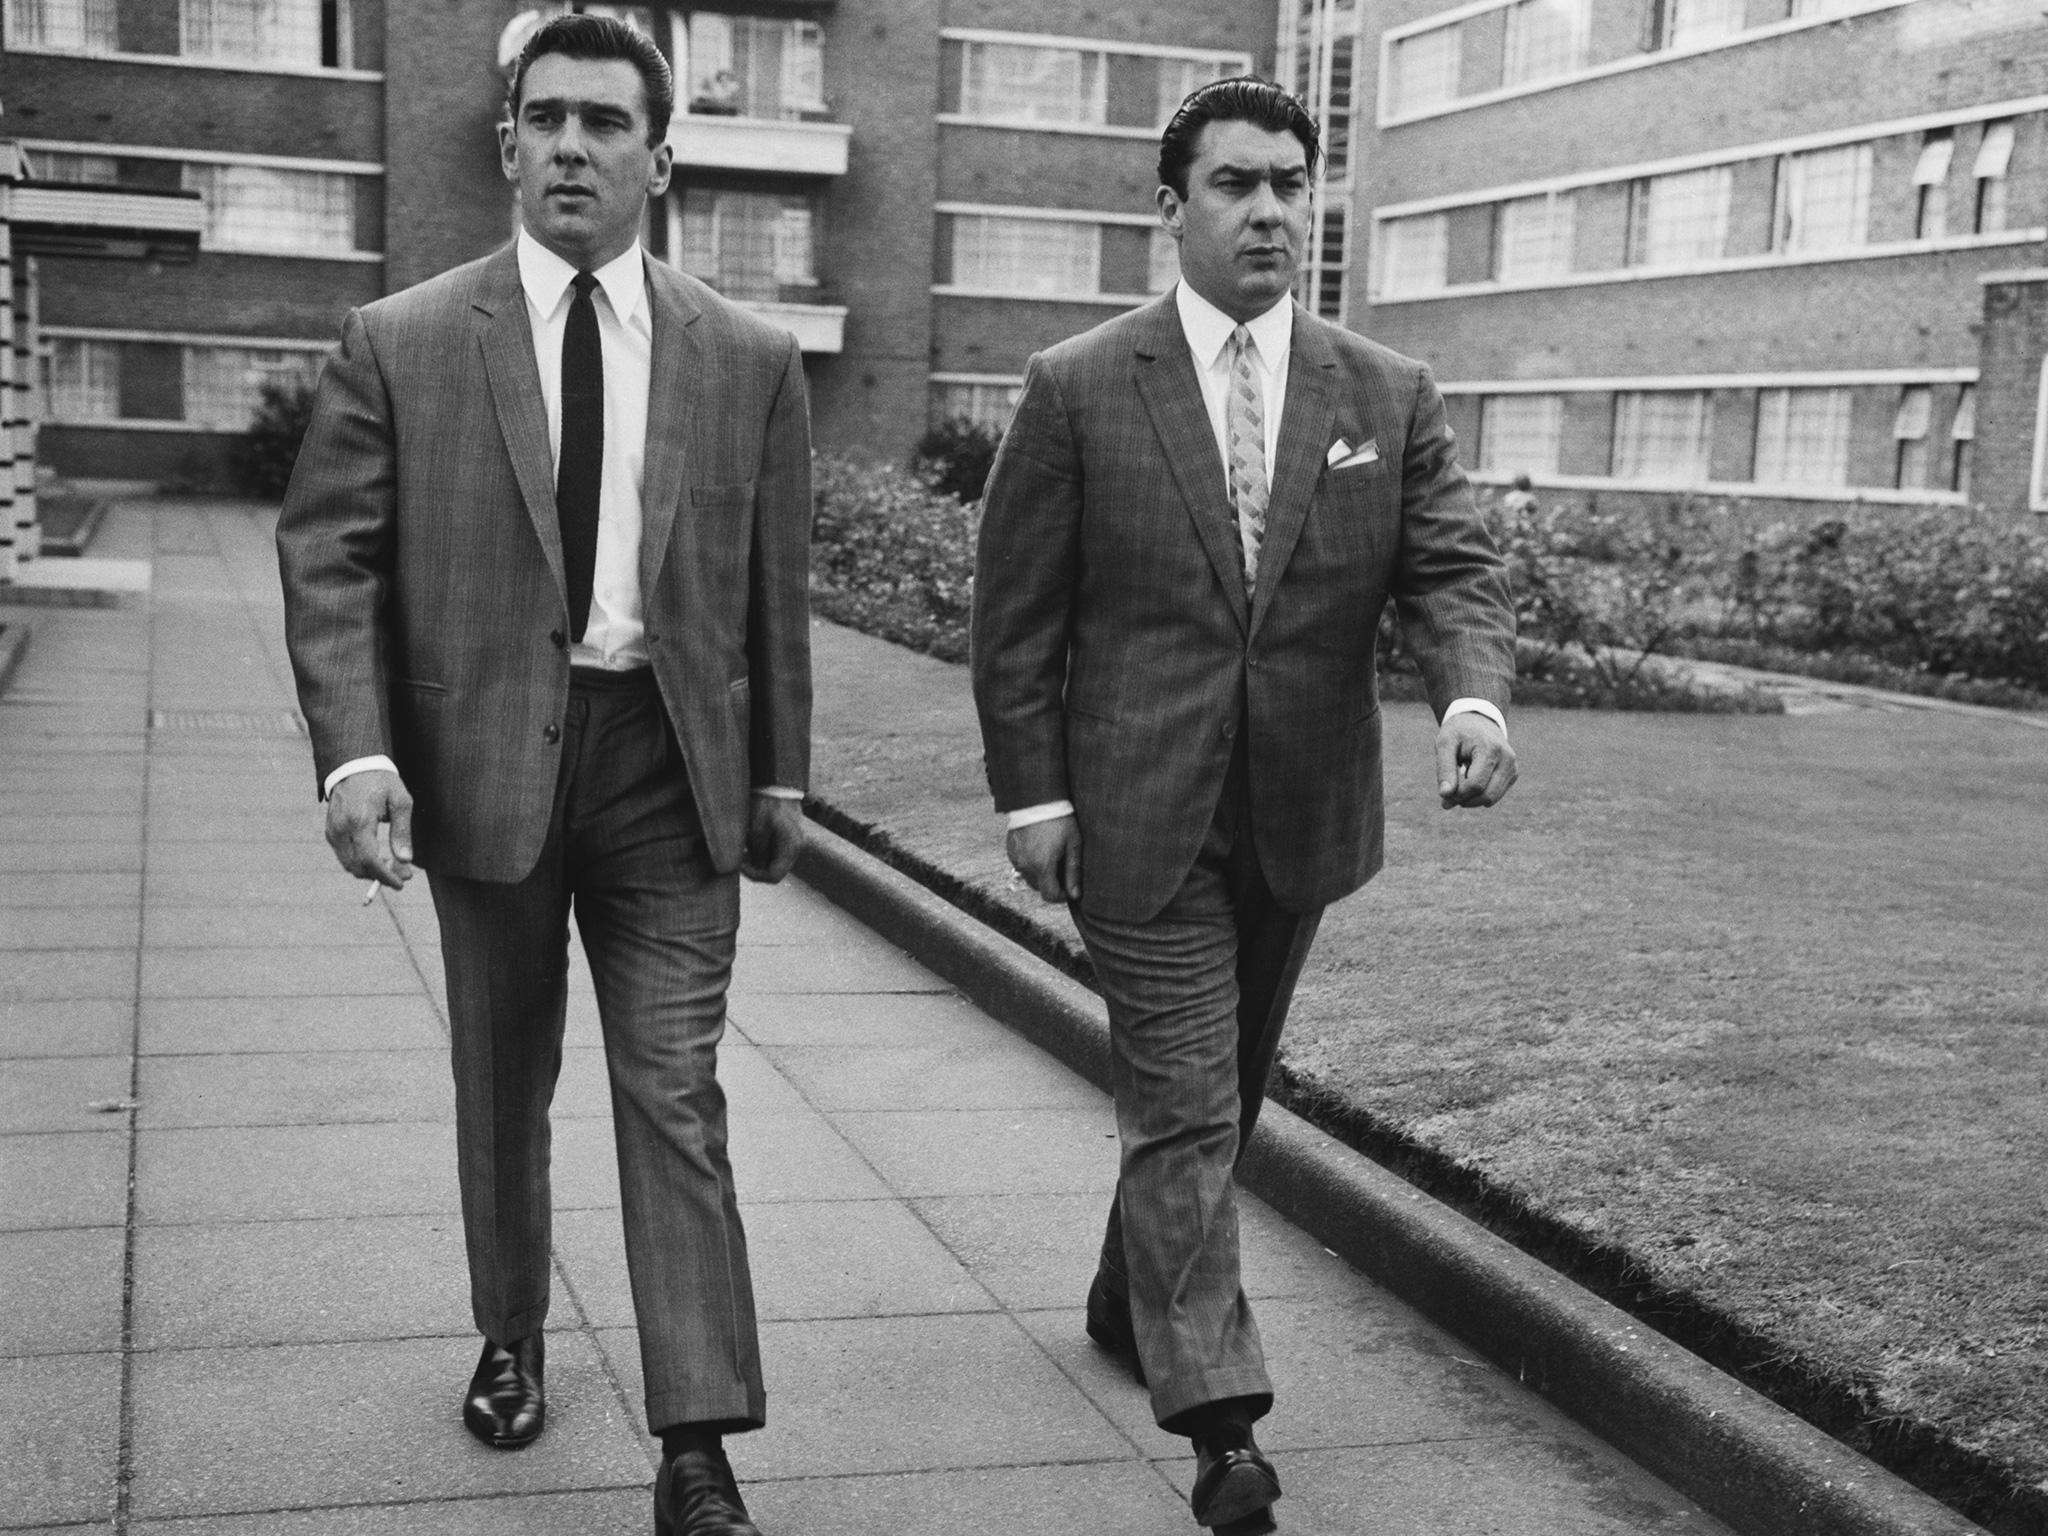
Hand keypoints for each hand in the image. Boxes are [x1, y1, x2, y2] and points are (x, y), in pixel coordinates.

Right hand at [326, 769, 415, 887]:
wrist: (354, 765)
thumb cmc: (381, 781)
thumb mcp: (400, 801)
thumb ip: (402, 831)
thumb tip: (405, 860)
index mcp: (360, 820)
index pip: (369, 859)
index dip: (385, 876)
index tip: (401, 883)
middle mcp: (342, 829)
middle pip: (358, 867)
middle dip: (381, 876)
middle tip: (403, 874)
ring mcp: (333, 831)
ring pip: (349, 865)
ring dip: (370, 871)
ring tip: (393, 866)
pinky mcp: (330, 832)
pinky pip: (344, 856)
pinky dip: (360, 862)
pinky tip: (378, 857)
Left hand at [741, 794, 804, 882]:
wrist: (778, 782)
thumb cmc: (767, 804)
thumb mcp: (757, 830)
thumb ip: (757, 853)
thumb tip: (756, 868)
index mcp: (791, 847)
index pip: (774, 876)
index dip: (755, 875)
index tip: (741, 865)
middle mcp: (797, 846)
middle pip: (776, 869)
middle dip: (757, 866)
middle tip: (741, 857)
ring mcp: (796, 840)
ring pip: (776, 859)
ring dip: (760, 857)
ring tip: (746, 846)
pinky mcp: (791, 833)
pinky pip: (777, 849)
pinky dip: (765, 848)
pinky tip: (754, 838)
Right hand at [1007, 814, 1081, 902]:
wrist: (1036, 798)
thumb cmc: (1060, 820)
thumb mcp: (1073, 844)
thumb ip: (1073, 872)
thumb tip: (1075, 895)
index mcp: (1042, 866)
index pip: (1049, 895)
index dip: (1061, 896)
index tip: (1069, 888)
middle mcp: (1026, 865)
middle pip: (1039, 887)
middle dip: (1051, 883)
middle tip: (1062, 866)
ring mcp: (1016, 858)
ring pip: (1029, 877)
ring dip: (1040, 873)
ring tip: (1051, 855)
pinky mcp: (1010, 850)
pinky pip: (1021, 865)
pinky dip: (1030, 863)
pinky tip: (1040, 848)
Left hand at [1436, 713, 1516, 808]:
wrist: (1478, 721)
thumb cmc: (1459, 733)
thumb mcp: (1445, 744)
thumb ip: (1444, 769)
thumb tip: (1445, 795)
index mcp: (1491, 749)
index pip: (1476, 785)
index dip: (1458, 794)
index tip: (1445, 792)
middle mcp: (1507, 759)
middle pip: (1486, 796)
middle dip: (1465, 799)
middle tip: (1449, 793)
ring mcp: (1513, 767)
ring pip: (1491, 799)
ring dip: (1471, 799)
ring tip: (1458, 784)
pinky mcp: (1513, 774)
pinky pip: (1494, 796)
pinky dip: (1479, 794)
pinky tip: (1471, 779)